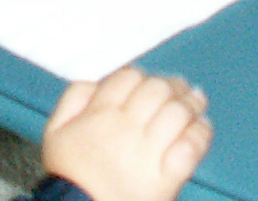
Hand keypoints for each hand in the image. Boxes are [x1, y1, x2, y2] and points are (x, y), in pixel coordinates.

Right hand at [41, 68, 212, 200]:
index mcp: (99, 115)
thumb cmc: (69, 179)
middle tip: (180, 87)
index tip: (149, 82)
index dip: (142, 76)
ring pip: (176, 113)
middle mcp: (126, 129)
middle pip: (156, 90)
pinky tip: (202, 127)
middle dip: (171, 85)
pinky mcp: (165, 180)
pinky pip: (190, 147)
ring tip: (197, 101)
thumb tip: (96, 81)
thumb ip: (73, 99)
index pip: (128, 78)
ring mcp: (147, 154)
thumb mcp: (55, 133)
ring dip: (190, 104)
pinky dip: (200, 133)